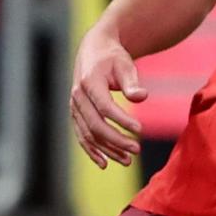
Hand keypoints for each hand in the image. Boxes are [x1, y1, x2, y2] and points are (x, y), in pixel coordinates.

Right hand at [69, 26, 145, 165]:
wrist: (94, 52)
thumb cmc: (113, 58)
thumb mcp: (125, 65)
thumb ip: (132, 83)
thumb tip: (141, 97)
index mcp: (89, 82)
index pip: (105, 106)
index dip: (121, 120)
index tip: (140, 130)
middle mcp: (77, 97)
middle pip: (95, 125)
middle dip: (116, 140)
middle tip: (137, 149)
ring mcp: (74, 107)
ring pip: (88, 134)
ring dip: (107, 149)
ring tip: (128, 160)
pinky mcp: (76, 115)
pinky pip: (82, 136)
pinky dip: (92, 151)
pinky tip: (105, 163)